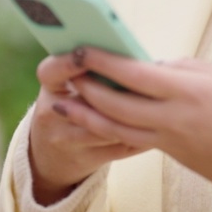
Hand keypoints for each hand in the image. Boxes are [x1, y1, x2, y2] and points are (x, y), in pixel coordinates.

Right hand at [28, 52, 145, 204]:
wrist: (55, 153)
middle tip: (144, 78)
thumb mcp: (70, 85)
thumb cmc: (73, 104)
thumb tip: (133, 55)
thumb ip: (92, 70)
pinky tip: (162, 126)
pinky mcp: (87, 159)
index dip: (68, 62)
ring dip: (136, 115)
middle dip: (118, 91)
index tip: (88, 52)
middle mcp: (52, 114)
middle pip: (87, 101)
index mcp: (49, 88)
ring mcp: (67, 140)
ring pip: (107, 127)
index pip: (51, 71)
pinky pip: (121, 147)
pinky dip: (144, 136)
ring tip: (160, 101)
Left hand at [57, 47, 211, 197]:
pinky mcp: (168, 153)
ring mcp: (169, 139)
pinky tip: (92, 117)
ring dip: (87, 114)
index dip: (105, 61)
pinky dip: (107, 128)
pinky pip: (129, 139)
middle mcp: (173, 118)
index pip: (135, 74)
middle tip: (67, 72)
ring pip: (115, 128)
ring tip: (64, 100)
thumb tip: (142, 66)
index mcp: (187, 91)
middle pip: (117, 105)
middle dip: (88, 88)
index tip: (84, 48)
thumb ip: (176, 68)